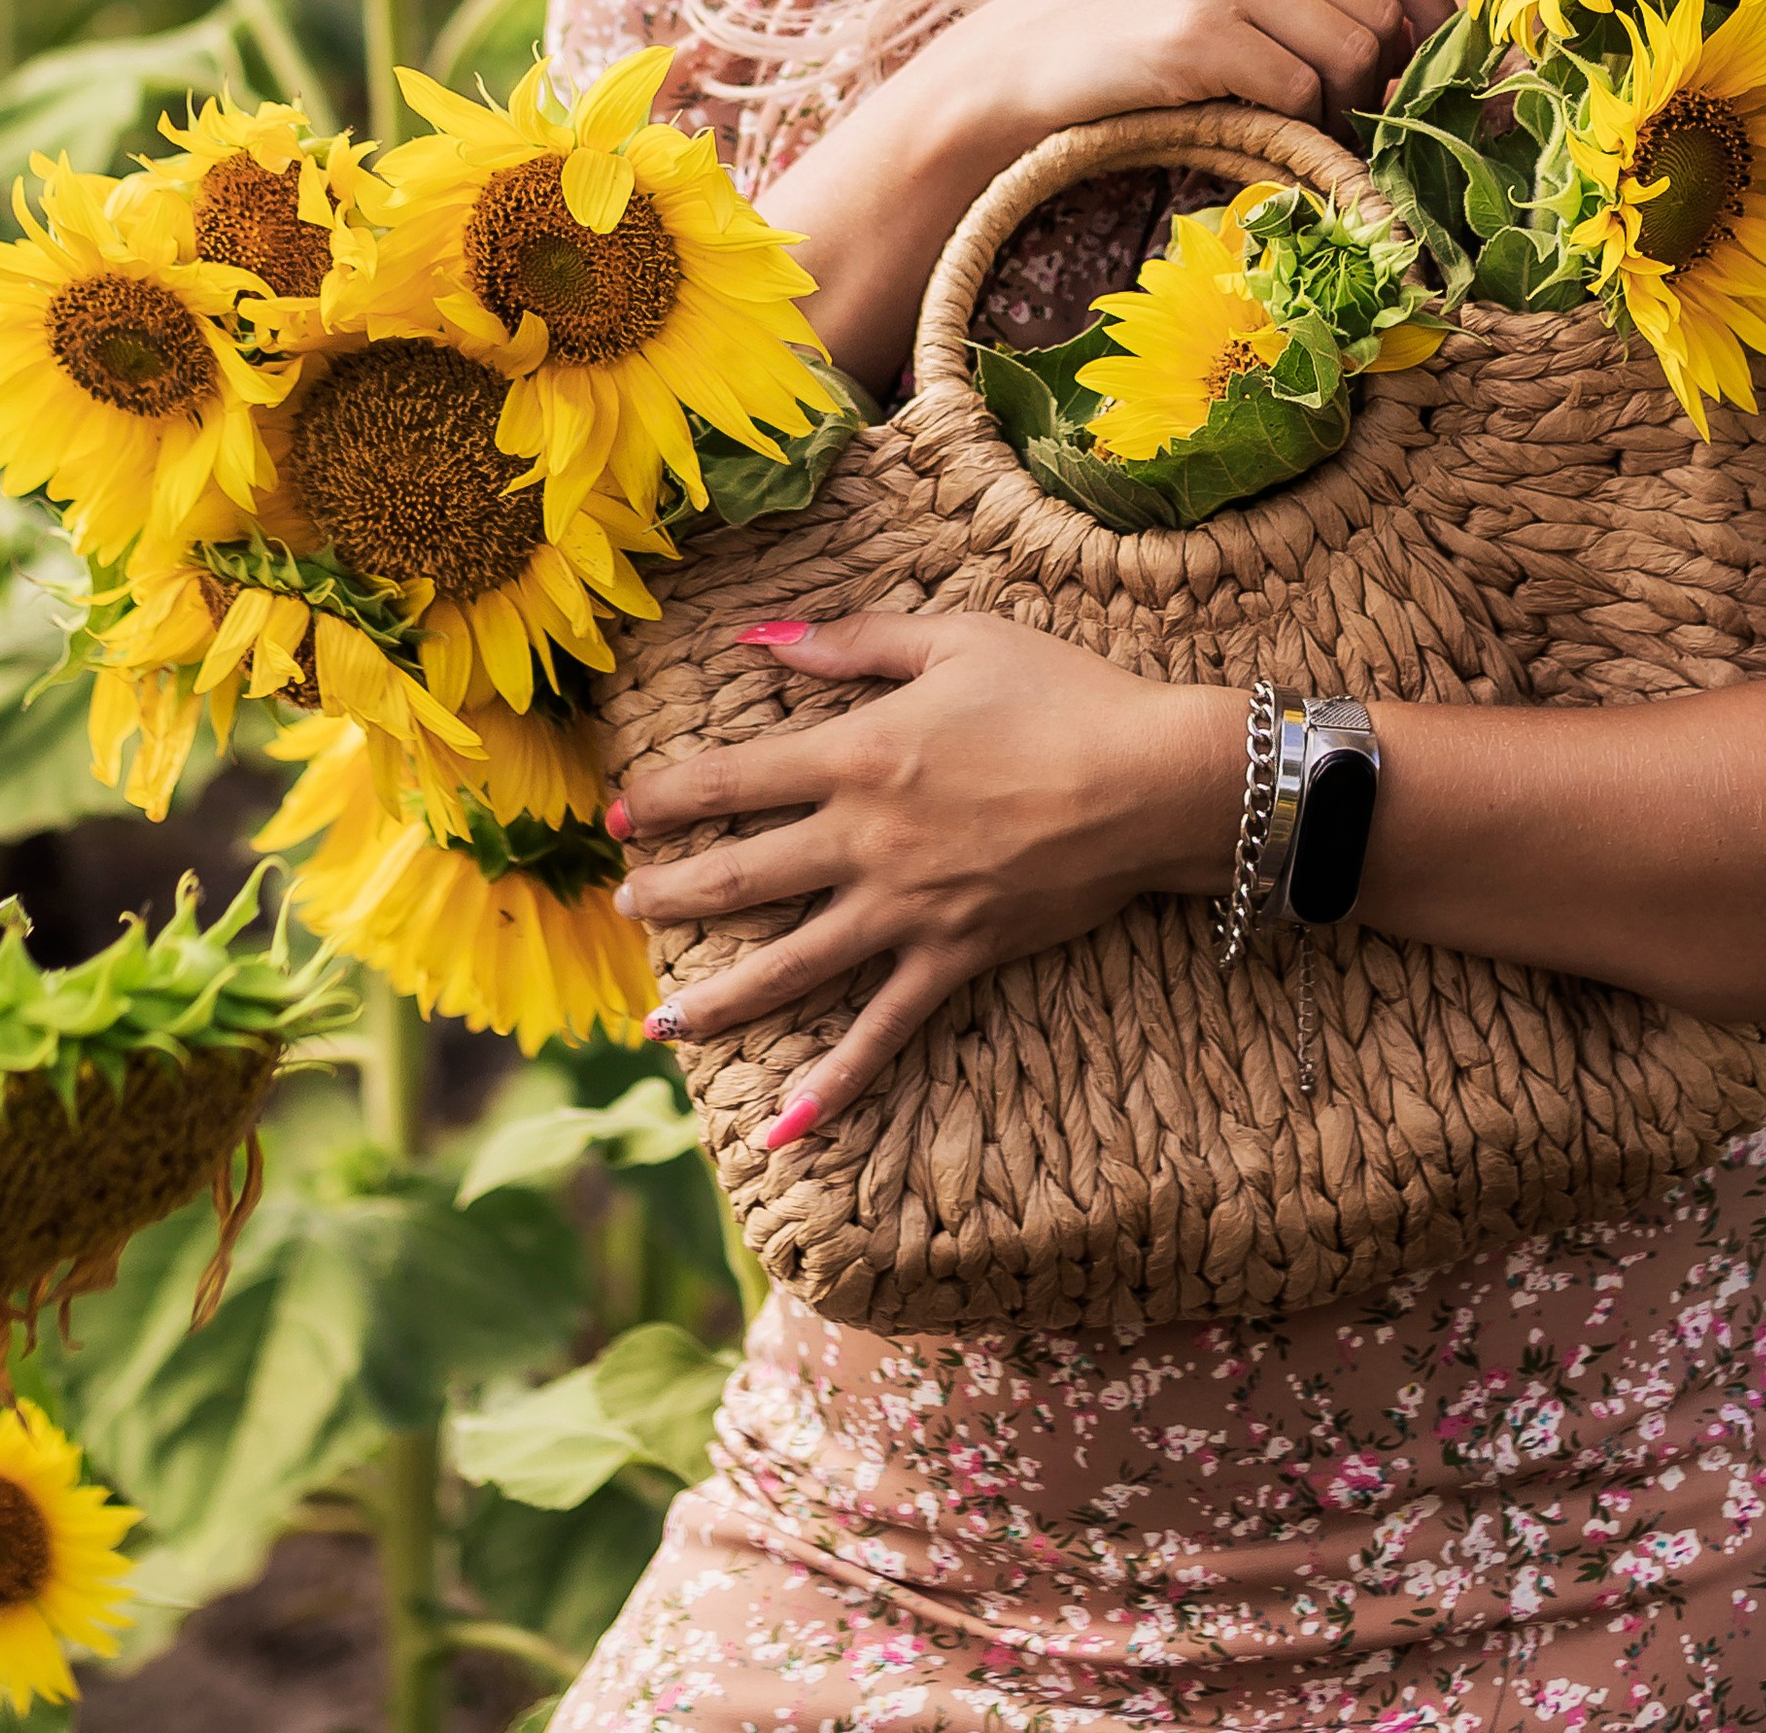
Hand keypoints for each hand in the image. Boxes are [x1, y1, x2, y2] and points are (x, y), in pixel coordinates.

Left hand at [610, 611, 1244, 1141]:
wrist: (1148, 778)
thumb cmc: (1058, 692)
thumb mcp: (952, 638)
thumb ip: (851, 640)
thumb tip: (759, 636)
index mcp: (857, 754)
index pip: (731, 782)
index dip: (665, 799)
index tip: (617, 815)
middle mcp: (865, 839)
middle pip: (741, 876)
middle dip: (670, 896)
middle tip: (623, 909)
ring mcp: (906, 908)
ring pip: (789, 964)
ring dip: (718, 997)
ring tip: (660, 1022)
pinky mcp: (954, 957)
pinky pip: (882, 1031)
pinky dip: (833, 1085)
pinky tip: (781, 1130)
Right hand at [922, 0, 1452, 154]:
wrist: (1022, 60)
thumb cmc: (1136, 31)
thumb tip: (1419, 37)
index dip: (1440, 14)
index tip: (1449, 73)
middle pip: (1381, 9)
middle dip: (1386, 82)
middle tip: (1360, 123)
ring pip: (1352, 50)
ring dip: (1347, 109)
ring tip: (1312, 131)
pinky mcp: (1194, 31)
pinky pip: (1299, 88)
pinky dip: (1303, 126)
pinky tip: (1273, 137)